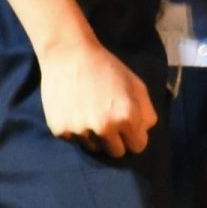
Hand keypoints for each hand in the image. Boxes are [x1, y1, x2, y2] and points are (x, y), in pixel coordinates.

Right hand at [37, 41, 158, 158]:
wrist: (69, 54)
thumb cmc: (106, 67)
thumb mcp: (135, 84)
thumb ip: (146, 111)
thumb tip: (144, 132)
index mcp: (127, 116)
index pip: (138, 147)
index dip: (134, 137)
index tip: (128, 129)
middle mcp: (105, 127)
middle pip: (116, 153)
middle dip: (116, 141)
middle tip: (109, 122)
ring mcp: (81, 130)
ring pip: (94, 148)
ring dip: (95, 136)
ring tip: (90, 113)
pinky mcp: (61, 130)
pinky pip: (74, 140)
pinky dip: (76, 129)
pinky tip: (75, 109)